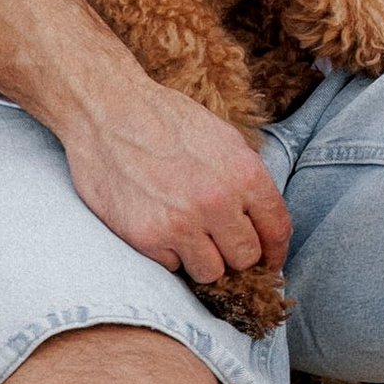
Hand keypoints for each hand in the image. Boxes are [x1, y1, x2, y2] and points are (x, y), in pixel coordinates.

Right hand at [58, 73, 291, 290]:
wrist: (106, 110)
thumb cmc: (164, 119)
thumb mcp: (223, 138)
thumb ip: (246, 181)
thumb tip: (261, 221)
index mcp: (244, 174)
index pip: (277, 230)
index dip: (275, 251)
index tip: (269, 260)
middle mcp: (217, 202)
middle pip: (246, 258)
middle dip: (236, 255)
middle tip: (219, 243)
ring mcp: (181, 223)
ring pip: (211, 272)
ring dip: (203, 260)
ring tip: (188, 235)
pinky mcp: (147, 237)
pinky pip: (172, 266)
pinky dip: (168, 253)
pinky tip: (158, 225)